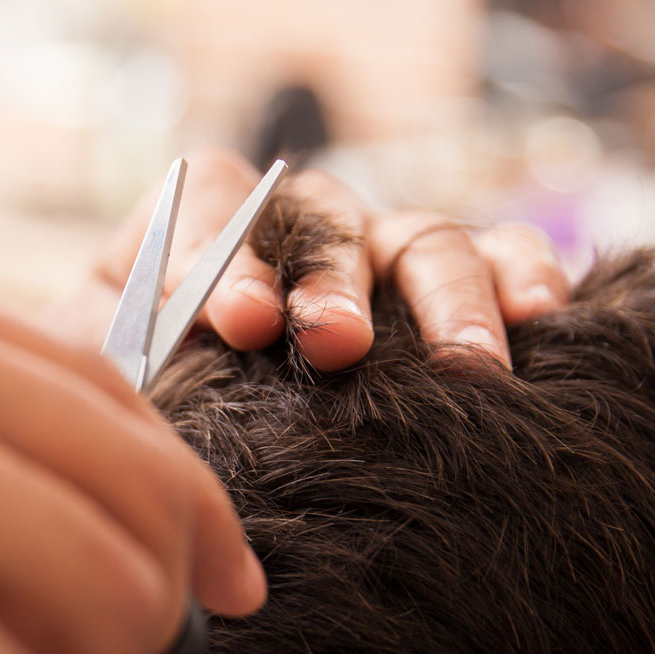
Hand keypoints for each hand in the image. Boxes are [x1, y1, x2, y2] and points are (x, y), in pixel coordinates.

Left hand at [48, 148, 569, 368]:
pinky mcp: (452, 290)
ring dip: (446, 298)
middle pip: (327, 221)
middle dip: (331, 281)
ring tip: (467, 365)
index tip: (238, 320)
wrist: (188, 451)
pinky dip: (526, 271)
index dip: (227, 252)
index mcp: (201, 226)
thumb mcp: (112, 373)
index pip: (217, 203)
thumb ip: (129, 350)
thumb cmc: (151, 410)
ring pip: (424, 240)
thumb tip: (180, 351)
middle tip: (335, 343)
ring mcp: (382, 253)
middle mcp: (299, 227)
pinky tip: (542, 314)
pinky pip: (502, 256)